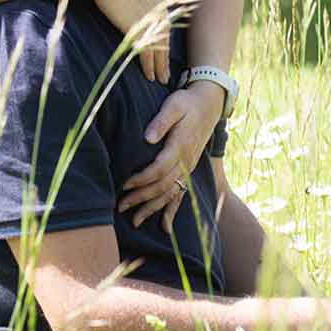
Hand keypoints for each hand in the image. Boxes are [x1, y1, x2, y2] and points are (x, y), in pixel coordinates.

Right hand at [89, 0, 169, 82]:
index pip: (164, 21)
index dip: (163, 37)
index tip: (163, 48)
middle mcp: (158, 9)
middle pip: (165, 37)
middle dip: (166, 56)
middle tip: (167, 71)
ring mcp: (149, 20)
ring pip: (159, 48)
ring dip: (161, 66)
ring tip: (161, 79)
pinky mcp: (137, 29)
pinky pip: (147, 52)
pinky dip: (149, 66)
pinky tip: (149, 76)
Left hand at [118, 81, 225, 228]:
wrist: (209, 104)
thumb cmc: (187, 103)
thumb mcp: (174, 105)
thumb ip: (161, 121)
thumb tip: (147, 137)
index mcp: (180, 147)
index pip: (158, 169)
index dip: (141, 179)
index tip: (124, 185)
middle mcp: (185, 161)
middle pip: (162, 186)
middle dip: (141, 199)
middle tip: (120, 207)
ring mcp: (188, 168)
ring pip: (170, 194)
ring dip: (152, 209)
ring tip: (135, 221)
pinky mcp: (189, 170)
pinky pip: (181, 195)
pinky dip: (172, 211)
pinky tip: (164, 227)